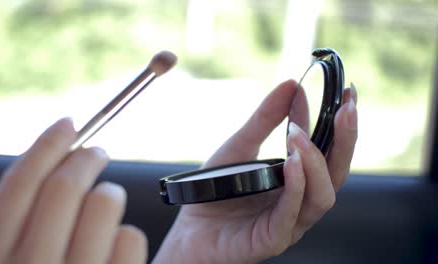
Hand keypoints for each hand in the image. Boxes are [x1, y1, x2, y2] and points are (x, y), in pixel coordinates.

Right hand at [0, 118, 146, 263]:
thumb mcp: (8, 262)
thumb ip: (15, 226)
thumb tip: (45, 164)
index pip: (19, 185)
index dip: (46, 145)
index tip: (67, 124)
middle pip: (63, 186)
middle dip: (87, 158)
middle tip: (97, 153)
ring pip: (104, 201)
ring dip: (111, 194)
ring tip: (109, 207)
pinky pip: (130, 236)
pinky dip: (128, 235)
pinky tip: (118, 251)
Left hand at [153, 80, 357, 263]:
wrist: (188, 228)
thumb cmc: (215, 190)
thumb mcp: (239, 146)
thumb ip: (264, 119)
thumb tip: (290, 85)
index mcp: (298, 181)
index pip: (329, 151)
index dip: (341, 123)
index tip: (346, 92)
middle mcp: (300, 201)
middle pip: (336, 173)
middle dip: (345, 138)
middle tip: (346, 107)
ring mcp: (289, 222)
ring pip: (322, 195)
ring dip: (315, 161)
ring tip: (298, 134)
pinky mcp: (272, 239)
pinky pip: (291, 215)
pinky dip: (296, 187)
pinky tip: (292, 162)